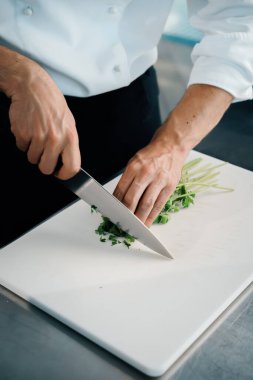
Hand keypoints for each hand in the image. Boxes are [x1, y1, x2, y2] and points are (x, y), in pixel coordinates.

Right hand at [6, 56, 80, 178]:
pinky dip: (23, 141)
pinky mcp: (22, 133)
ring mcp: (38, 137)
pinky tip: (28, 128)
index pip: (73, 167)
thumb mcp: (68, 122)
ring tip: (36, 134)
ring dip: (32, 150)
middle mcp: (55, 138)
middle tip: (43, 153)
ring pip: (32, 159)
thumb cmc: (52, 103)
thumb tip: (66, 162)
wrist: (32, 86)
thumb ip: (68, 143)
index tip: (59, 173)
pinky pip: (21, 148)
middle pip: (47, 168)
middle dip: (43, 164)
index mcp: (70, 136)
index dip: (65, 175)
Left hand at [113, 140, 184, 226]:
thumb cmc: (151, 156)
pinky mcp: (170, 185)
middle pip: (133, 198)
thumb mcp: (135, 162)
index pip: (122, 189)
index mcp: (134, 166)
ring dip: (139, 218)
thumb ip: (128, 179)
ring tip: (134, 227)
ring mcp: (160, 179)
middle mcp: (147, 172)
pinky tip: (147, 222)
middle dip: (126, 213)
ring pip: (147, 204)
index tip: (113, 213)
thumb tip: (119, 199)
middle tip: (122, 223)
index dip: (116, 204)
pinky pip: (159, 204)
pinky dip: (152, 216)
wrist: (171, 146)